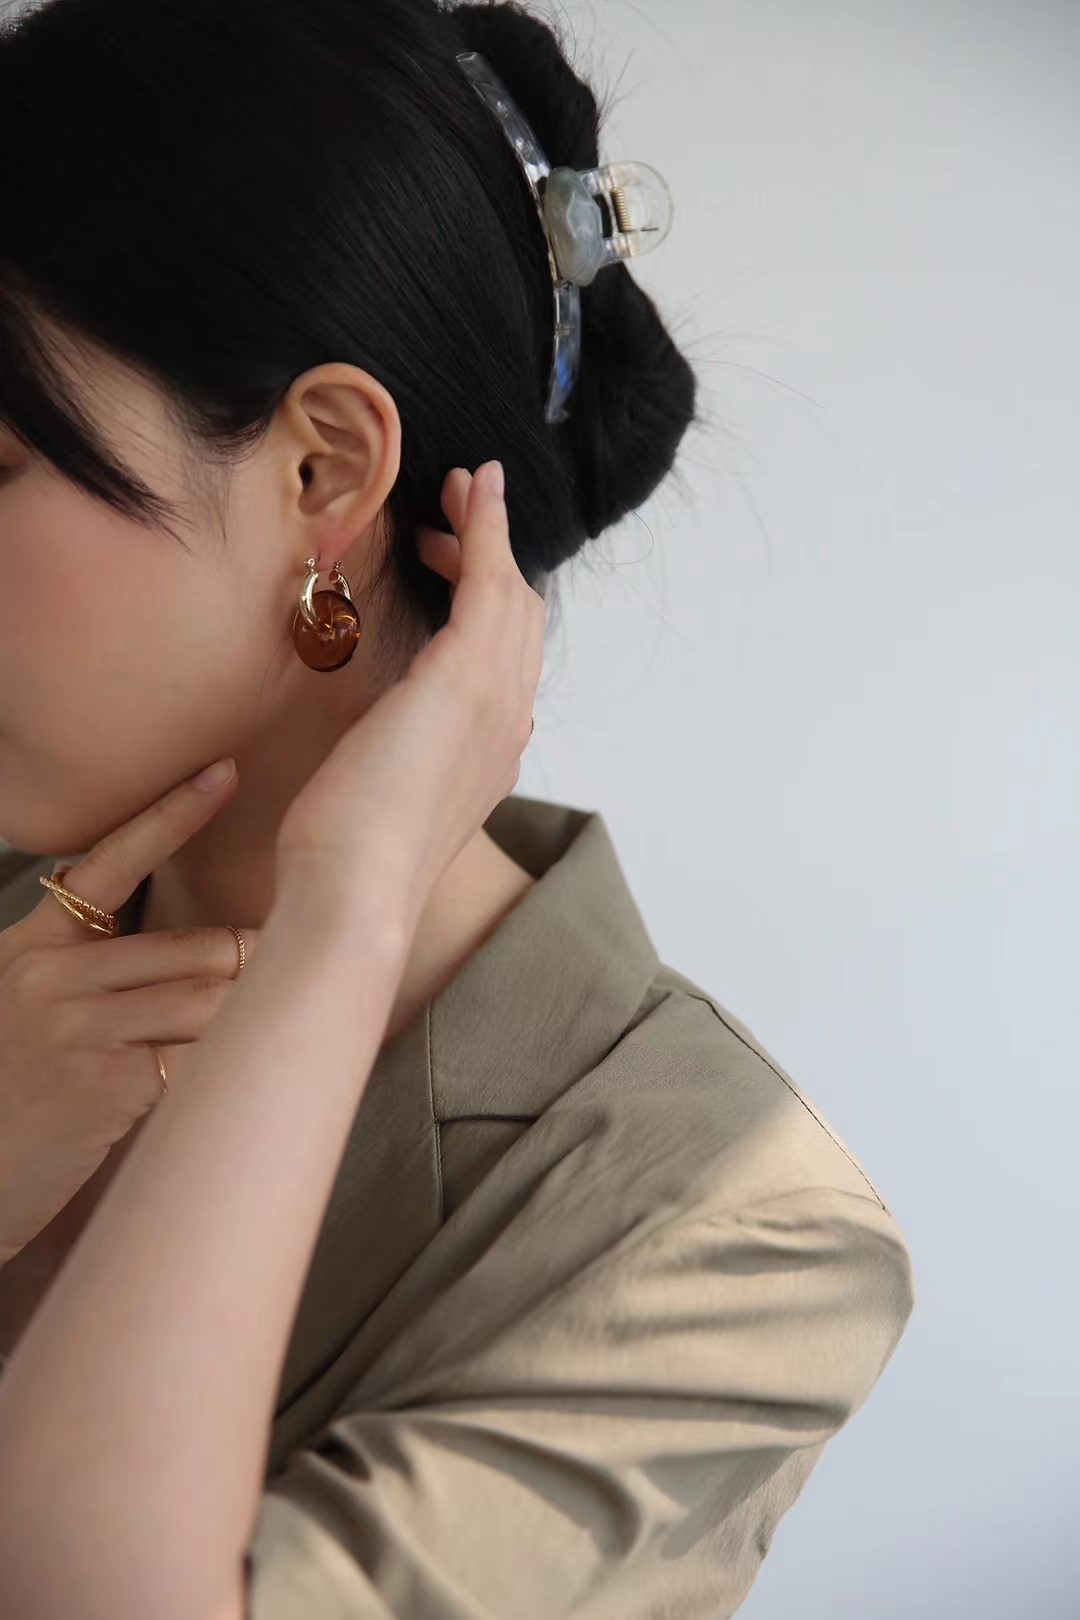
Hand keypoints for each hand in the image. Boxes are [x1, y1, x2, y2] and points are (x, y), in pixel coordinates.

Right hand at [0, 769, 262, 1263]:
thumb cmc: (17, 1103)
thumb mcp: (37, 1015)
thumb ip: (102, 974)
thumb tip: (219, 958)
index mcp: (34, 947)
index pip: (109, 865)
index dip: (172, 815)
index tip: (224, 772)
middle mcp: (51, 975)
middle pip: (194, 949)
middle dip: (252, 970)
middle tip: (297, 981)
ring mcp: (77, 1027)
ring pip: (208, 1001)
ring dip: (249, 1022)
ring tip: (272, 1040)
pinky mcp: (105, 1081)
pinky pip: (201, 1059)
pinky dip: (229, 1072)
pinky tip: (233, 1090)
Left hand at [275, 462, 544, 933]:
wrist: (356, 890)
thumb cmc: (350, 856)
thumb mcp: (384, 798)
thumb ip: (405, 760)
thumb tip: (400, 733)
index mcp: (493, 754)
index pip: (507, 663)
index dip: (489, 607)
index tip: (455, 570)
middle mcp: (509, 723)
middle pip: (522, 621)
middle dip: (494, 561)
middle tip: (451, 522)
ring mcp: (496, 699)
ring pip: (512, 593)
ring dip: (489, 532)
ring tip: (459, 491)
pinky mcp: (467, 677)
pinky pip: (489, 581)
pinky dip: (485, 530)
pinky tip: (467, 493)